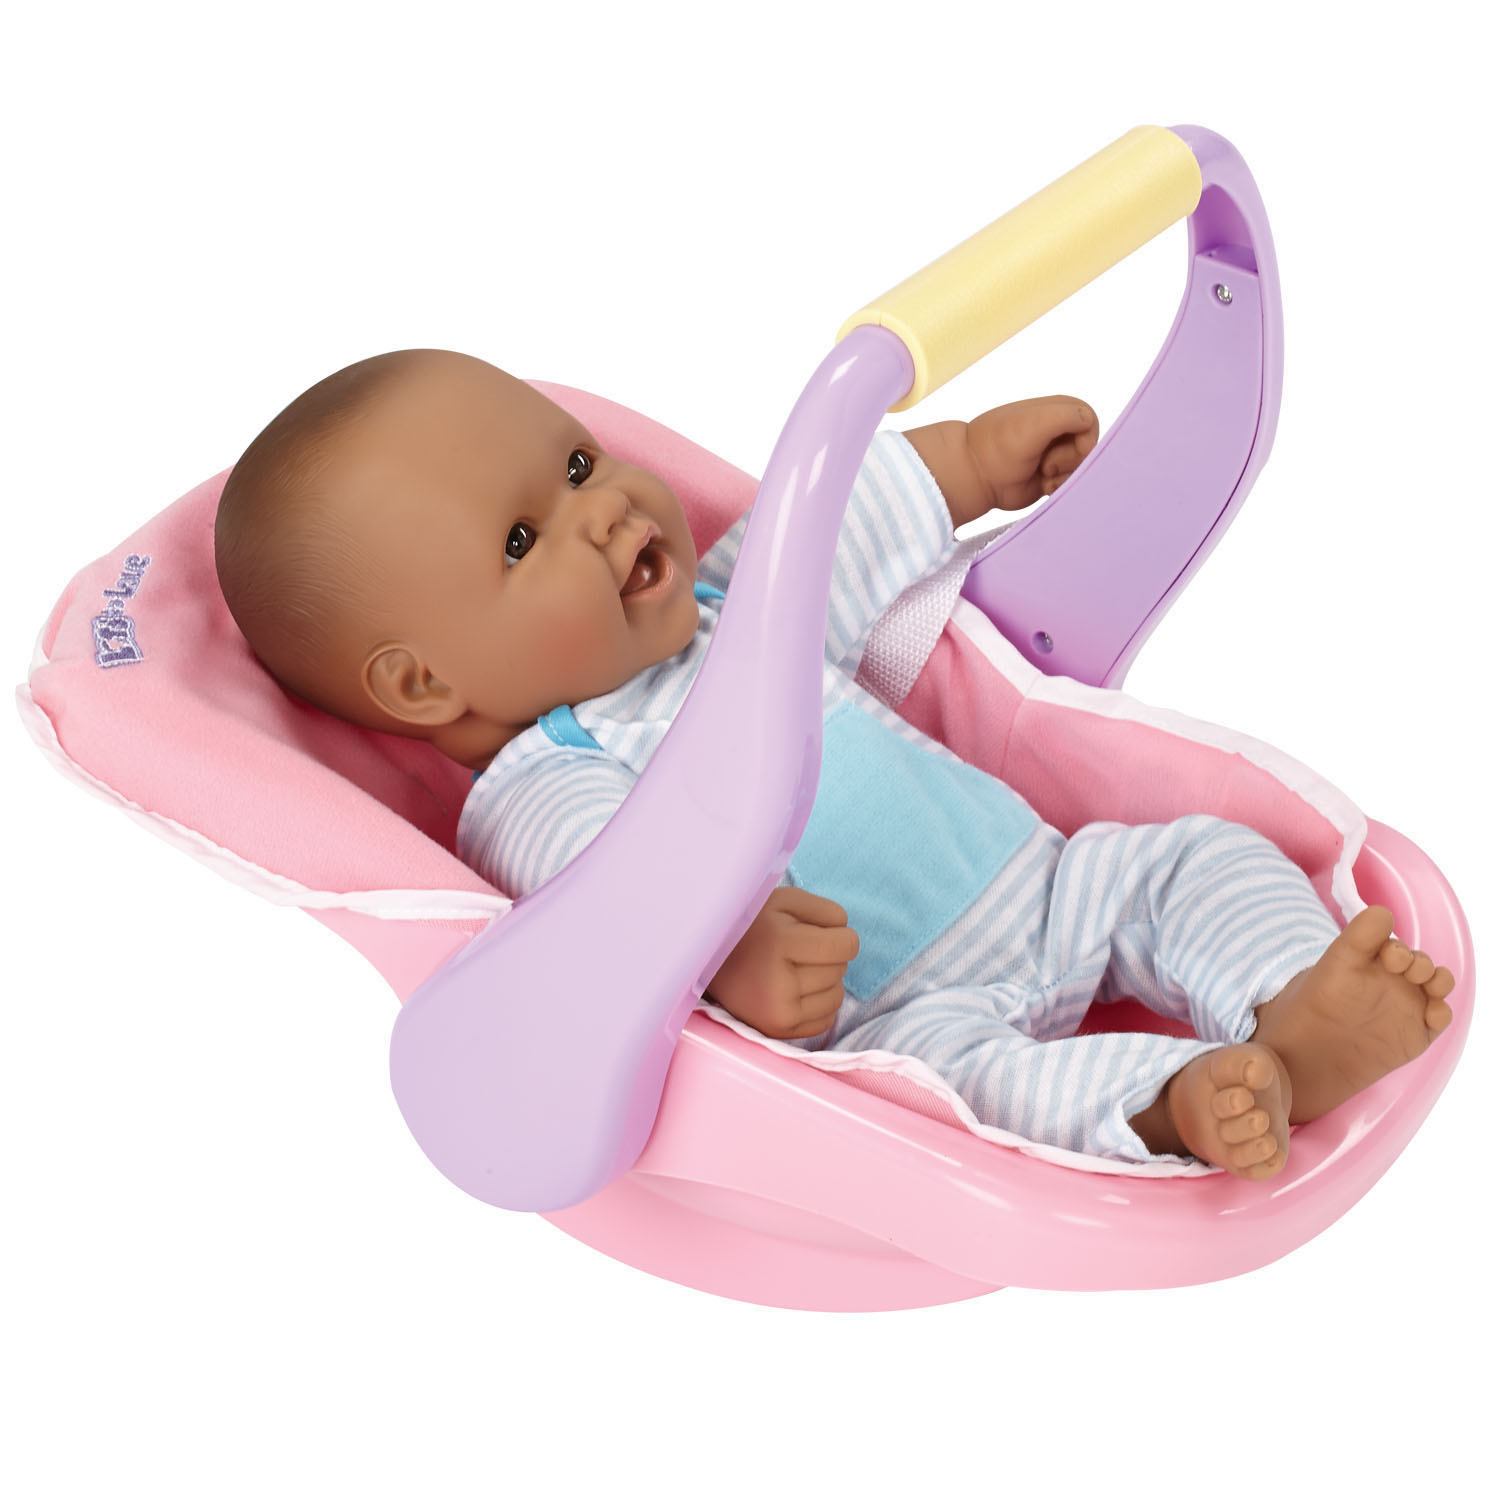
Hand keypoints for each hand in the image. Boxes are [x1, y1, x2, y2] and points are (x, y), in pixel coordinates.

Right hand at [705, 887, 858, 1039]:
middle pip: (840, 969)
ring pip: (836, 996)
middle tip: (799, 950)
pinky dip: (818, 1004)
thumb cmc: (751, 925)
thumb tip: (847, 935)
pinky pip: (826, 1020)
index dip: (842, 936)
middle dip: (828, 957)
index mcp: (779, 942)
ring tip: (795, 970)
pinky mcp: (778, 1031)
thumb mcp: (784, 900)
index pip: (845, 946)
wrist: (705, 961)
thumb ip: (825, 910)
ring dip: (825, 981)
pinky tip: (794, 991)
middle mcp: (779, 983)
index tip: (825, 933)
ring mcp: (778, 1013)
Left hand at [968, 396, 1098, 510]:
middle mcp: (1057, 432)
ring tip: (1041, 473)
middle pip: (1088, 448)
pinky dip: (1058, 487)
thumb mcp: (1038, 421)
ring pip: (1080, 468)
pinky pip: (1069, 484)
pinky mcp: (1049, 477)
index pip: (1090, 421)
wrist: (975, 475)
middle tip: (1045, 463)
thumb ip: (1071, 415)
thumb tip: (1089, 431)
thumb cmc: (1001, 445)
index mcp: (1057, 410)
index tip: (1073, 448)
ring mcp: (1054, 456)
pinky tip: (1041, 486)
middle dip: (1071, 460)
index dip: (1086, 438)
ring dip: (1063, 475)